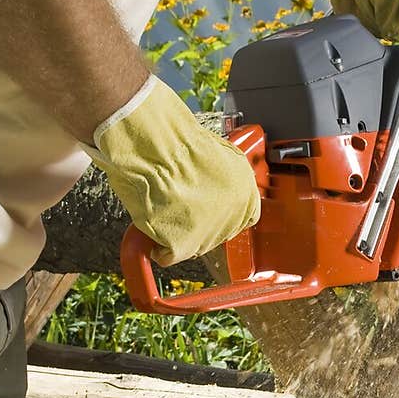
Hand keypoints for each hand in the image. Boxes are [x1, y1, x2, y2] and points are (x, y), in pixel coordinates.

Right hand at [83, 76, 260, 265]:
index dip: (220, 214)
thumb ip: (224, 179)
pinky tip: (154, 221)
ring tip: (163, 204)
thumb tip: (215, 192)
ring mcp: (208, 233)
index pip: (242, 219)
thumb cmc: (176, 142)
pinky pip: (168, 255)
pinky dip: (157, 244)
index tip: (205, 210)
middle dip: (196, 224)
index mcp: (246, 193)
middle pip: (215, 235)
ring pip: (192, 246)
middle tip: (177, 203)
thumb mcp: (219, 155)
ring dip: (176, 231)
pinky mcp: (182, 245)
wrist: (152, 143)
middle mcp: (233, 216)